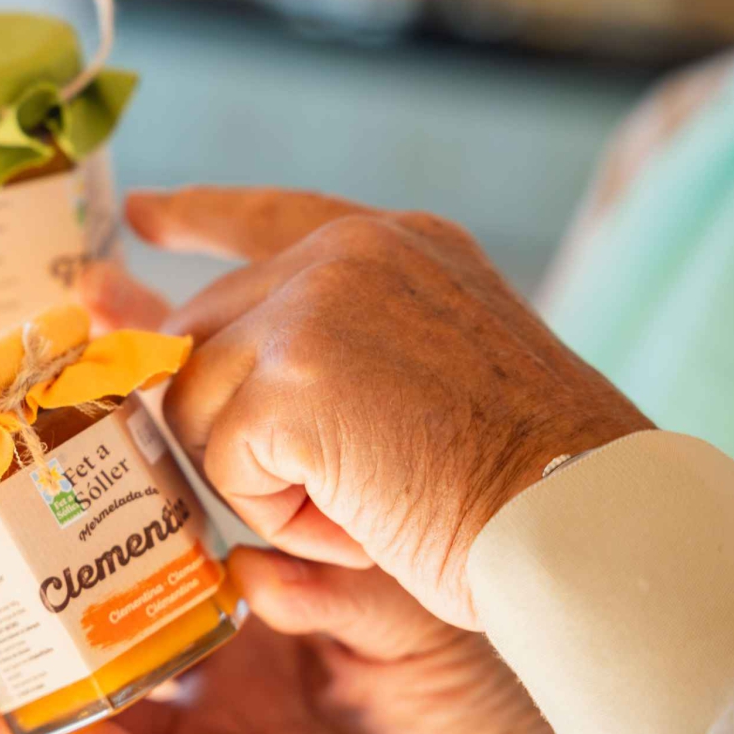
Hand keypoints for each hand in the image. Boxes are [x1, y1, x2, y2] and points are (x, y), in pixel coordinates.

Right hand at [0, 547, 574, 733]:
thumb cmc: (471, 696)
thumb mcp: (405, 619)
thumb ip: (334, 583)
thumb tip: (248, 563)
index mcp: (231, 633)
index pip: (127, 593)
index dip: (69, 567)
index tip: (25, 523)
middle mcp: (202, 697)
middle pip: (82, 672)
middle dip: (20, 650)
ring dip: (32, 726)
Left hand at [130, 187, 650, 628]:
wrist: (588, 519)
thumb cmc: (530, 473)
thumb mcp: (438, 365)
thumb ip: (342, 341)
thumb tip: (216, 359)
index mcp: (396, 243)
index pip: (270, 215)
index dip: (202, 216)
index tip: (145, 213)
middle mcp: (347, 253)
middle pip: (207, 328)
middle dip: (224, 416)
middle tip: (313, 482)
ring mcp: (313, 307)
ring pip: (201, 402)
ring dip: (263, 478)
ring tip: (368, 501)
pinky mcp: (290, 379)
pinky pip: (223, 464)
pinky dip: (277, 516)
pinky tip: (360, 519)